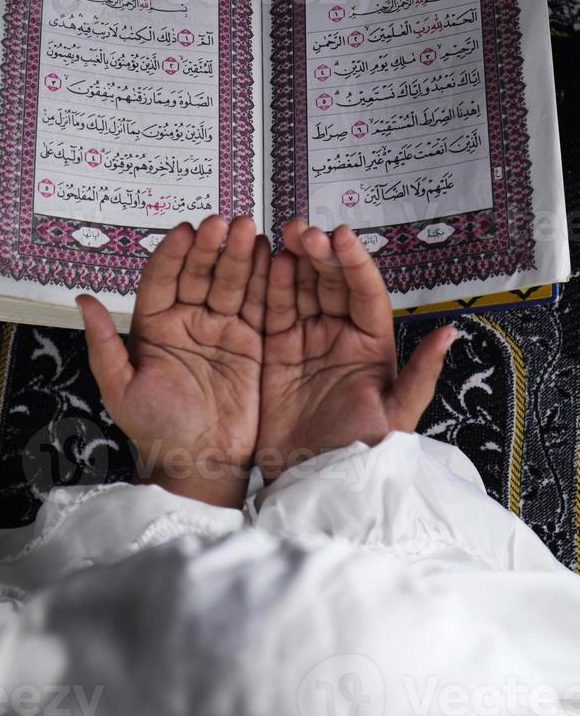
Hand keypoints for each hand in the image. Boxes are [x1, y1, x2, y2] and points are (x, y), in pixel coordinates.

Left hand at [77, 216, 269, 507]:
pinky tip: (271, 256)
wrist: (201, 463)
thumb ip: (104, 344)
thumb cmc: (156, 431)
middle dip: (210, 247)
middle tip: (221, 224)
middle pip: (199, 273)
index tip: (185, 232)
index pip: (162, 279)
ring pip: (230, 282)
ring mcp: (222, 328)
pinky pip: (259, 306)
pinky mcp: (253, 341)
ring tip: (247, 231)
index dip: (173, 254)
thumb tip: (82, 299)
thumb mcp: (121, 390)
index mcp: (154, 326)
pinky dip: (266, 281)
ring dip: (239, 256)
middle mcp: (188, 321)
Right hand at [257, 220, 456, 479]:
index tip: (341, 237)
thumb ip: (420, 374)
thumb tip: (451, 333)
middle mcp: (340, 335)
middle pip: (330, 283)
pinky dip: (267, 286)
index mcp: (373, 344)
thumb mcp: (396, 417)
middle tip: (304, 233)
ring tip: (284, 237)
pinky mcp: (274, 349)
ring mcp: (305, 340)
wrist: (311, 482)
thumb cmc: (359, 452)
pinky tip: (264, 262)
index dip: (354, 263)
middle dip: (319, 254)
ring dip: (293, 260)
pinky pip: (271, 310)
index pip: (365, 292)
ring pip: (300, 288)